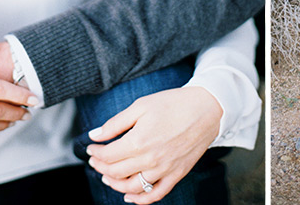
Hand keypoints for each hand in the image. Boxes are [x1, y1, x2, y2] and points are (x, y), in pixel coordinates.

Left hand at [86, 87, 222, 203]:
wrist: (207, 108)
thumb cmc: (174, 103)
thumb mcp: (141, 105)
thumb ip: (115, 123)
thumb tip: (94, 135)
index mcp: (139, 141)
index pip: (108, 156)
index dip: (95, 153)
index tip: (91, 147)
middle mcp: (150, 160)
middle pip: (116, 172)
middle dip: (101, 167)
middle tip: (96, 160)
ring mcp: (164, 170)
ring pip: (131, 188)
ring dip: (115, 185)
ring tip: (108, 177)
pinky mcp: (176, 174)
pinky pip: (155, 194)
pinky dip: (140, 200)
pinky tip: (130, 197)